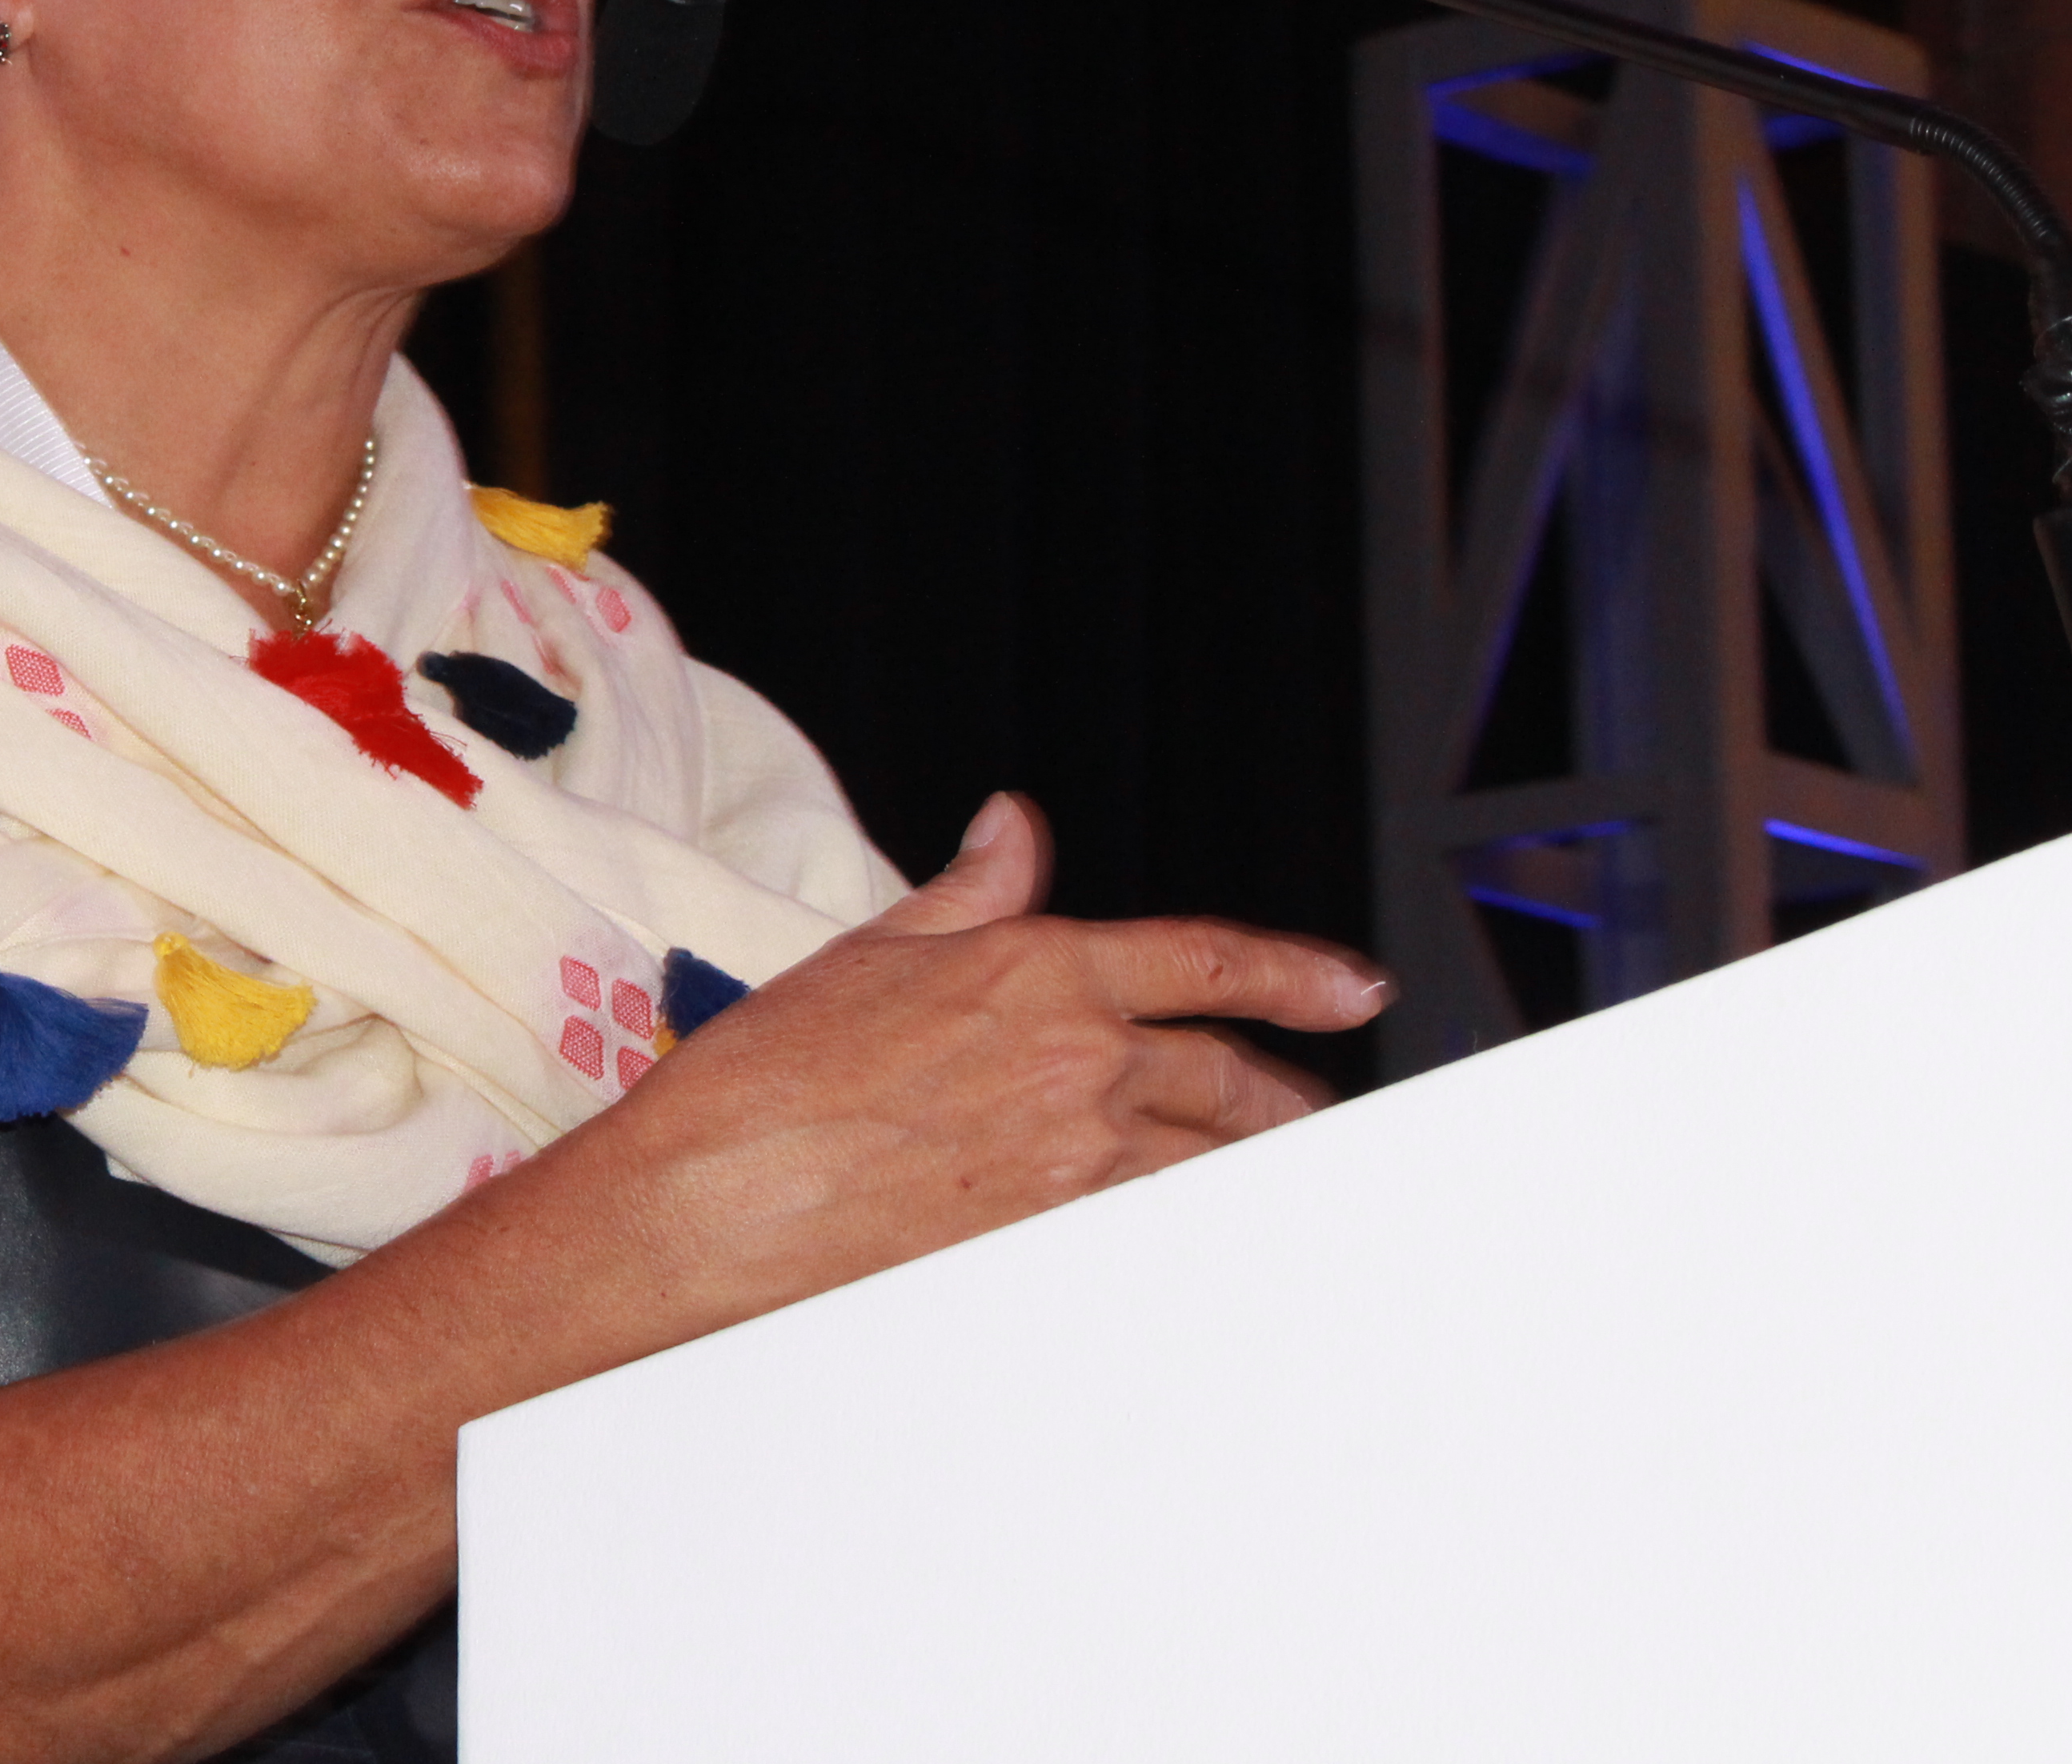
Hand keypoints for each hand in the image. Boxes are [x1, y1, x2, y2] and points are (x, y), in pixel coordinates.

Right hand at [585, 790, 1384, 1325]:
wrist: (715, 1200)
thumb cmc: (771, 1078)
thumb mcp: (874, 948)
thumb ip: (971, 890)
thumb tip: (1017, 828)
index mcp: (1038, 972)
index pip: (1206, 957)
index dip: (1298, 969)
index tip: (1355, 987)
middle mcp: (1076, 1063)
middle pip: (1229, 1073)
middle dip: (1284, 1088)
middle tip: (1310, 1100)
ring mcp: (1075, 1163)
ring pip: (1210, 1157)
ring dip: (1252, 1159)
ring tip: (1273, 1166)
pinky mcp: (1054, 1242)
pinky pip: (1162, 1225)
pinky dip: (1196, 1219)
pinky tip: (1203, 1225)